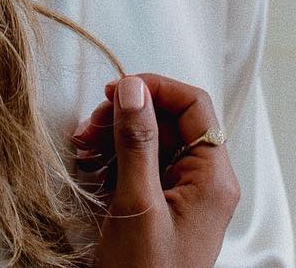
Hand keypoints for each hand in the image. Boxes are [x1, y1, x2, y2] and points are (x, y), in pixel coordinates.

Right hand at [72, 72, 238, 267]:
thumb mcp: (137, 205)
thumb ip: (137, 142)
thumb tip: (134, 87)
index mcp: (213, 178)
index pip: (194, 105)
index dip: (155, 88)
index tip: (116, 91)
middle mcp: (204, 181)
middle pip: (169, 120)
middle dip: (126, 115)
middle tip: (89, 127)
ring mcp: (183, 195)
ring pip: (151, 140)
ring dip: (114, 136)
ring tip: (82, 148)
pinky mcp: (162, 207)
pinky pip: (141, 165)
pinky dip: (113, 159)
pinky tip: (90, 168)